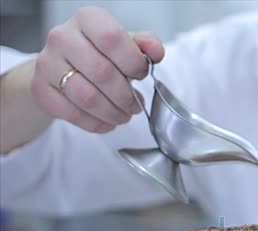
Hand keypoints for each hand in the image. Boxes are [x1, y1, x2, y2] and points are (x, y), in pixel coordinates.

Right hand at [30, 6, 163, 132]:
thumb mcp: (125, 43)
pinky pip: (72, 114)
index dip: (133, 62)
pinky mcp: (40, 89)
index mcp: (87, 19)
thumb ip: (144, 46)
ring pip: (87, 97)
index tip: (142, 74)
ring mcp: (47, 63)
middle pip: (102, 73)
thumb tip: (155, 51)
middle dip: (126, 96)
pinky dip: (96, 123)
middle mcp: (62, 37)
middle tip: (136, 105)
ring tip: (124, 115)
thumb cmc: (99, 53)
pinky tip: (107, 122)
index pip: (112, 39)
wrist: (61, 65)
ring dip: (113, 113)